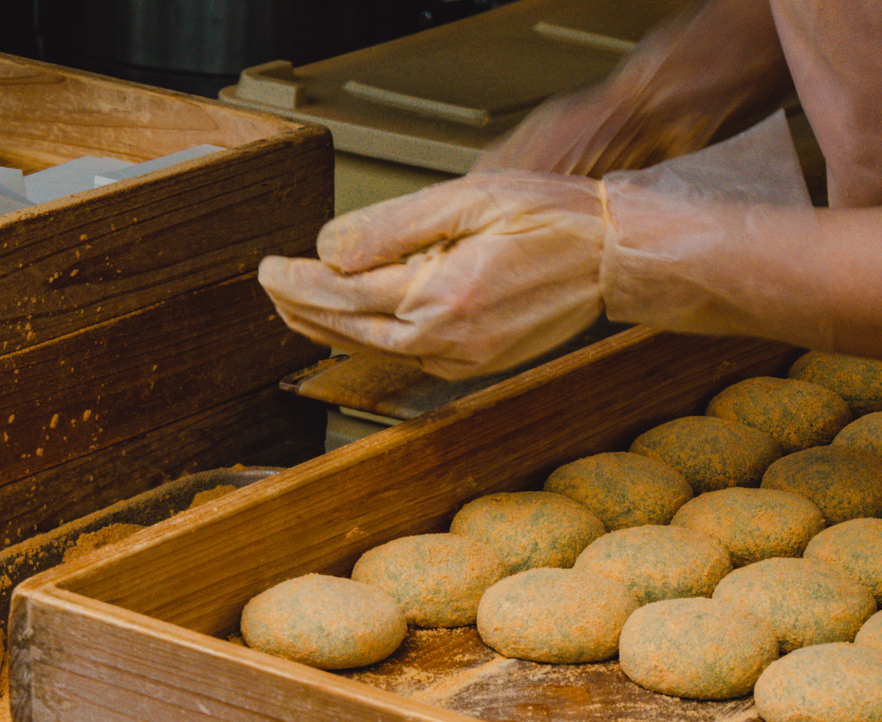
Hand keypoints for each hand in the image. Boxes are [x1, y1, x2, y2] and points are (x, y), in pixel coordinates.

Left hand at [258, 172, 607, 379]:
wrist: (613, 256)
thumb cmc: (555, 220)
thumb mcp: (465, 199)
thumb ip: (391, 228)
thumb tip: (328, 249)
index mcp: (443, 297)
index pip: (343, 294)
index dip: (296, 281)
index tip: (268, 267)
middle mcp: (452, 340)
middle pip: (350, 331)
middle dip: (302, 308)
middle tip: (271, 285)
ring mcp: (466, 359)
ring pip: (374, 352)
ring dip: (330, 330)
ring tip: (298, 308)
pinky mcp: (479, 362)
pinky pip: (407, 358)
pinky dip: (370, 342)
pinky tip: (357, 327)